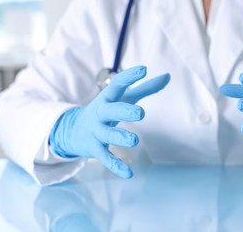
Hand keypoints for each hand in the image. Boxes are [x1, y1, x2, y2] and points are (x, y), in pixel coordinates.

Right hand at [49, 66, 169, 177]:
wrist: (73, 130)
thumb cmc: (106, 110)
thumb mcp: (123, 98)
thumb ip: (145, 88)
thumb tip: (168, 76)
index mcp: (107, 98)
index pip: (117, 84)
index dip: (129, 77)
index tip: (143, 69)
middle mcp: (100, 113)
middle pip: (111, 110)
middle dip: (124, 111)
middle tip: (140, 113)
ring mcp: (96, 131)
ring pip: (107, 134)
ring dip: (119, 137)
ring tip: (134, 140)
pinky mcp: (94, 149)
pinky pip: (105, 158)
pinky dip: (116, 166)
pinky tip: (129, 173)